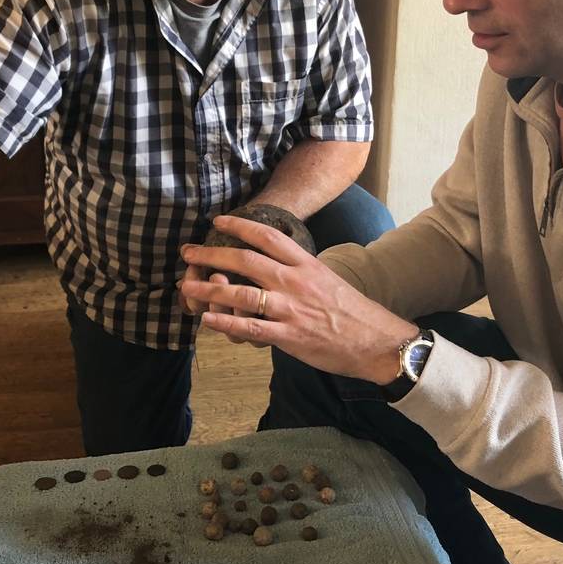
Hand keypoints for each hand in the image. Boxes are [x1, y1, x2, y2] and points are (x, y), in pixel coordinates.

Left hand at [179, 215, 417, 384]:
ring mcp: (290, 309)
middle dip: (212, 254)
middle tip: (189, 252)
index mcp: (306, 264)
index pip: (268, 236)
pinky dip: (225, 323)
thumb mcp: (327, 279)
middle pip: (246, 260)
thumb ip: (300, 271)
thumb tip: (275, 265)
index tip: (217, 222)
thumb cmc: (353, 312)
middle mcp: (295, 282)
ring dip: (209, 289)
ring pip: (240, 294)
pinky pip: (250, 328)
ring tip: (187, 287)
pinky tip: (207, 319)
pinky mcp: (288, 336)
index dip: (239, 226)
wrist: (375, 341)